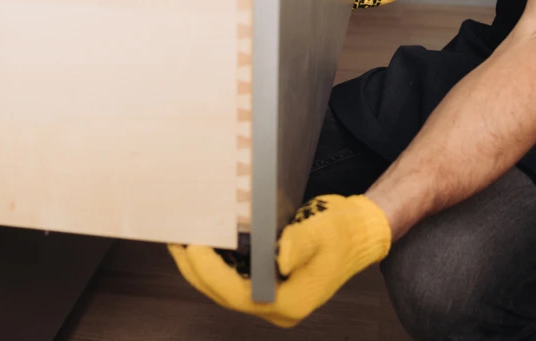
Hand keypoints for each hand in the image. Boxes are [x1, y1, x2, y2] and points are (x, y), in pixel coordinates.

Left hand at [168, 194, 391, 327]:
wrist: (359, 232)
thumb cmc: (342, 232)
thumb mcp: (322, 232)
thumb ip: (300, 244)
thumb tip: (280, 256)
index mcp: (290, 301)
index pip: (238, 293)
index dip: (211, 272)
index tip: (193, 246)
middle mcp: (277, 304)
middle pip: (225, 293)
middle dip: (196, 269)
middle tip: (176, 241)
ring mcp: (272, 293)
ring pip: (225, 286)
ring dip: (201, 266)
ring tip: (181, 240)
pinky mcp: (269, 279)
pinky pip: (234, 274)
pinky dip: (217, 260)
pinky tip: (205, 240)